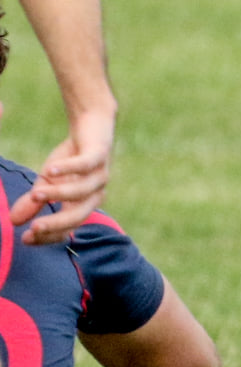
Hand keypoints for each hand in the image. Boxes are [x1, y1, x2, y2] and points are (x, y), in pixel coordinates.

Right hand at [10, 111, 113, 244]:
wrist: (90, 127)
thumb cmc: (69, 159)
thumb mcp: (46, 182)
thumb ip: (33, 202)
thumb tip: (13, 222)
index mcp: (82, 204)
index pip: (68, 228)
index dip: (49, 236)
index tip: (24, 239)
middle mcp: (94, 194)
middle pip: (78, 216)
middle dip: (56, 223)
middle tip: (34, 228)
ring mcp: (99, 175)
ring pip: (81, 191)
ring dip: (57, 194)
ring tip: (34, 194)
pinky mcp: (100, 154)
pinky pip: (86, 164)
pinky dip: (68, 168)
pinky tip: (49, 170)